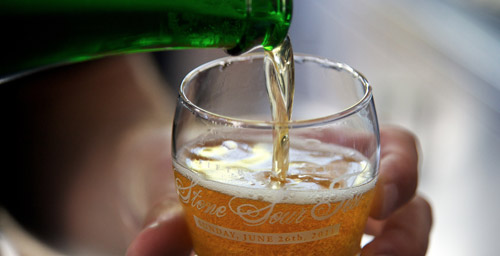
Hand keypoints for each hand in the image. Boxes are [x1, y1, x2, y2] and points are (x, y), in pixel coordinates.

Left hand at [126, 126, 431, 255]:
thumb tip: (148, 248)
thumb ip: (165, 209)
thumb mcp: (167, 176)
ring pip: (389, 245)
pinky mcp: (309, 249)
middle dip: (403, 240)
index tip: (380, 198)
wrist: (145, 186)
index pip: (394, 149)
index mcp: (321, 150)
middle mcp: (337, 190)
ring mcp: (330, 229)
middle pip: (407, 214)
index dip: (403, 171)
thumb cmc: (168, 164)